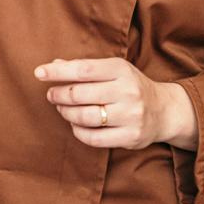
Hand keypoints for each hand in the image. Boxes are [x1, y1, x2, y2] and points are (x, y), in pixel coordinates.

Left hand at [35, 58, 195, 149]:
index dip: (58, 71)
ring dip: (67, 113)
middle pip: (80, 94)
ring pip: (85, 117)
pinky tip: (76, 125)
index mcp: (121, 69)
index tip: (39, 72)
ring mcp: (131, 115)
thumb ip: (85, 68)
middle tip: (51, 95)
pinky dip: (78, 132)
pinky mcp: (130, 137)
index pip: (83, 69)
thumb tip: (53, 65)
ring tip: (63, 109)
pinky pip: (93, 138)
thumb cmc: (131, 87)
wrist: (164, 110)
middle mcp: (128, 91)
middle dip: (59, 95)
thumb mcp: (114, 71)